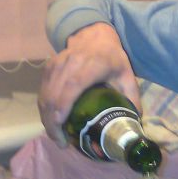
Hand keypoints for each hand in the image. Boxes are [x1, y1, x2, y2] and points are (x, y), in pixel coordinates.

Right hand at [38, 22, 141, 145]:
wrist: (95, 36)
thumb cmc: (112, 59)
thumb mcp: (127, 75)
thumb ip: (132, 99)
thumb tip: (134, 126)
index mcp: (93, 64)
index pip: (73, 85)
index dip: (64, 105)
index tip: (60, 125)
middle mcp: (71, 63)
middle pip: (55, 94)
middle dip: (53, 121)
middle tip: (61, 143)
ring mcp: (57, 64)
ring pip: (45, 94)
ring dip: (47, 118)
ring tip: (57, 137)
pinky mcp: (49, 67)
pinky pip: (43, 91)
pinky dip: (45, 109)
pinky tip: (52, 123)